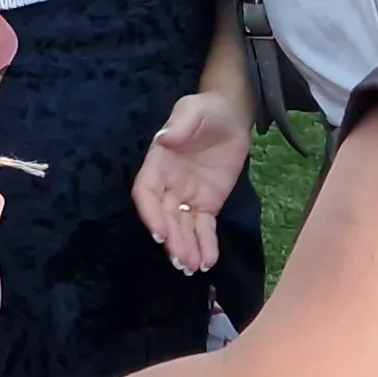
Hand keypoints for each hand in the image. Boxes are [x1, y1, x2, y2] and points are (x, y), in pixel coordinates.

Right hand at [132, 92, 247, 273]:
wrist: (231, 117)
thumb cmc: (208, 110)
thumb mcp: (193, 109)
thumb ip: (180, 124)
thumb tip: (165, 139)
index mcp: (158, 163)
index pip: (146, 192)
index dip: (150, 213)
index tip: (160, 232)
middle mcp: (168, 185)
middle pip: (164, 217)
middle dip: (171, 239)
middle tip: (182, 259)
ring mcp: (187, 197)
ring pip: (182, 227)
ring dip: (185, 248)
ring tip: (192, 267)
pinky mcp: (207, 204)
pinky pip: (203, 228)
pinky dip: (204, 245)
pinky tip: (207, 261)